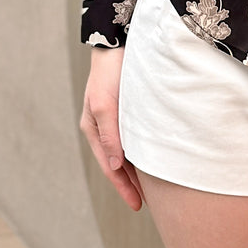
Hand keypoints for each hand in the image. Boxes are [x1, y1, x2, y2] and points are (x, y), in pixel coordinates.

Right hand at [79, 46, 144, 210]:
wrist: (118, 42)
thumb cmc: (109, 72)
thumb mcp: (105, 104)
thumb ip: (110, 135)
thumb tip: (117, 166)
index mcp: (93, 129)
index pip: (111, 167)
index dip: (124, 187)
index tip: (138, 205)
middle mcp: (103, 127)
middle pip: (118, 163)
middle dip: (130, 184)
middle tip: (146, 203)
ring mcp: (114, 118)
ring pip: (127, 152)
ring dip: (137, 170)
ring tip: (153, 188)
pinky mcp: (128, 108)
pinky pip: (134, 137)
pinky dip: (142, 151)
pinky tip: (153, 156)